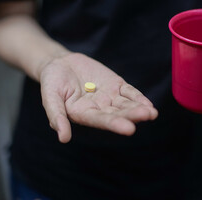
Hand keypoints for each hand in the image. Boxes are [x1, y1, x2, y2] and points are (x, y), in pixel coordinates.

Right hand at [39, 52, 157, 142]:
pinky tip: (148, 104)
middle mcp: (99, 108)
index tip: (129, 128)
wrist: (60, 64)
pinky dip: (138, 97)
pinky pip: (129, 92)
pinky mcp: (115, 85)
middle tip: (147, 116)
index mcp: (83, 114)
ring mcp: (109, 97)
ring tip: (151, 113)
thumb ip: (56, 116)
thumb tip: (63, 138)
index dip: (114, 123)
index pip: (100, 120)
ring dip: (139, 108)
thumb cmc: (51, 83)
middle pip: (117, 113)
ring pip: (126, 104)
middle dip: (132, 115)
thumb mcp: (50, 98)